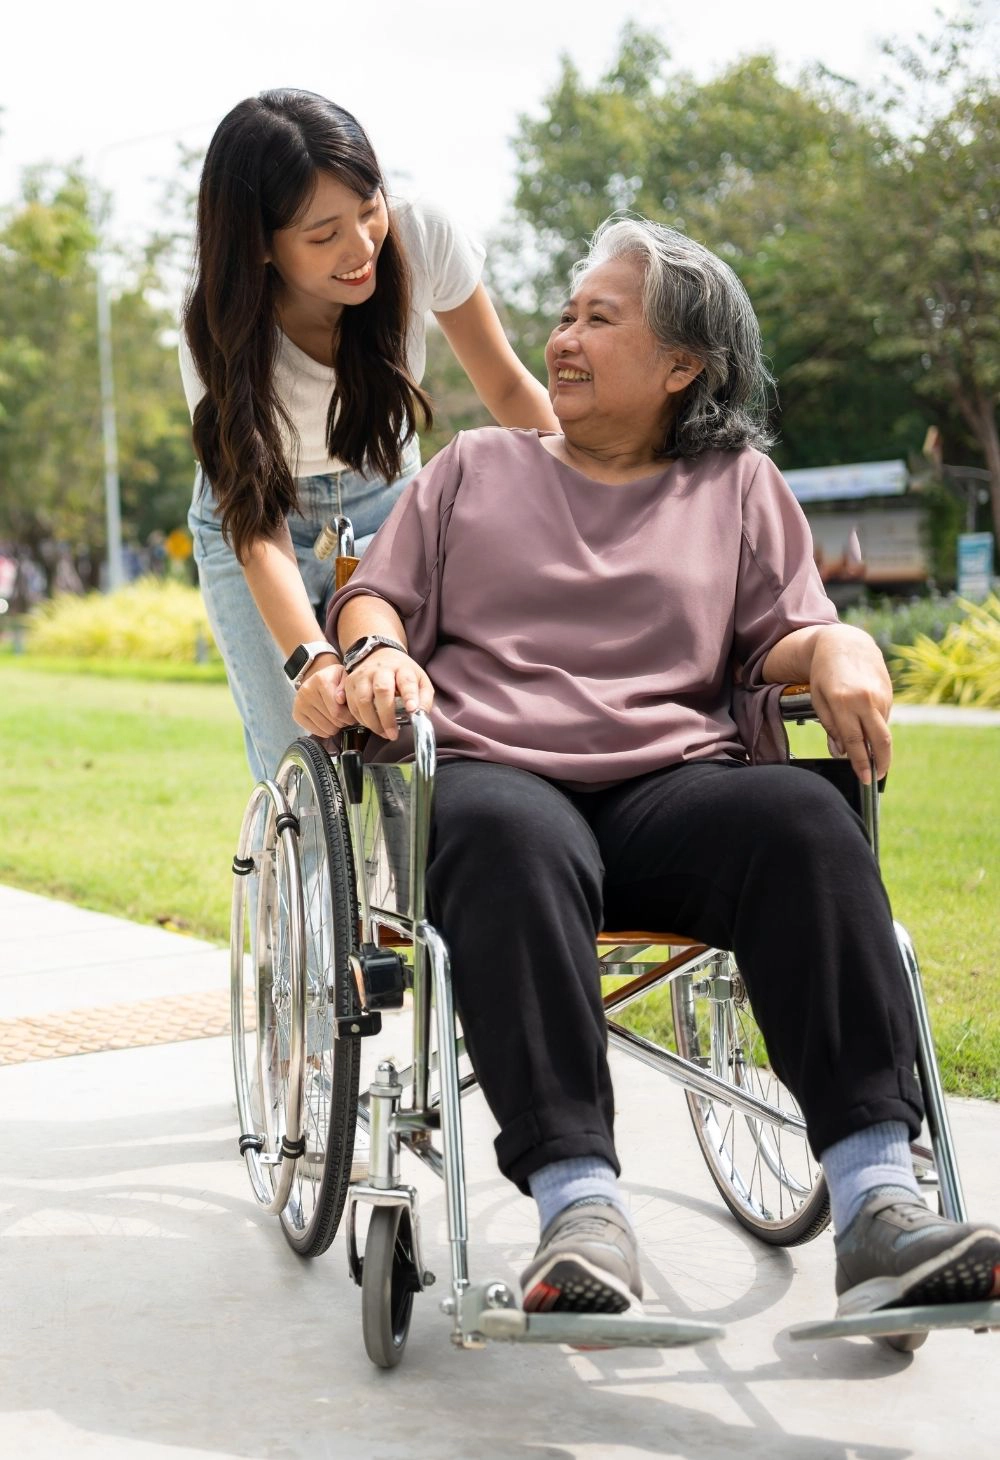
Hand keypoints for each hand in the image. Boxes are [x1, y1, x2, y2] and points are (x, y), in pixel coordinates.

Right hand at [292, 658, 355, 736]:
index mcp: (321, 681)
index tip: (352, 715)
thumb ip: (345, 687)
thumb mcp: (343, 677)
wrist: (315, 681)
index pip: (337, 710)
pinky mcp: (297, 714)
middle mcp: (307, 691)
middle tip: (345, 717)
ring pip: (325, 728)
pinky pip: (316, 731)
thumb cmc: (333, 680)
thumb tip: (340, 699)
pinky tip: (327, 722)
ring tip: (336, 719)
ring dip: (335, 727)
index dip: (348, 716)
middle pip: (333, 720)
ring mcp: (300, 704)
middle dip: (343, 722)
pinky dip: (325, 731)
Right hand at [343, 648, 433, 739]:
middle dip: (386, 716)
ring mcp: (362, 675)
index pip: (406, 681)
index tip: (412, 709)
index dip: (410, 696)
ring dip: (372, 722)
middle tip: (393, 734)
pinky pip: (352, 706)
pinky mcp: (349, 683)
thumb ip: (424, 698)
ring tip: (382, 732)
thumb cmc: (401, 673)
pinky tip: (371, 725)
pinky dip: (360, 719)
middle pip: (381, 690)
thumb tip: (420, 715)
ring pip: (362, 700)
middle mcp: (380, 669)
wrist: (380, 656)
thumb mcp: (420, 681)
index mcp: (401, 668)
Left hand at [807, 625, 892, 783]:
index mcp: (842, 702)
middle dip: (881, 763)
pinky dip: (877, 727)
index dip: (861, 763)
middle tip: (876, 777)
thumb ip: (830, 727)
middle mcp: (864, 699)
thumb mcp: (818, 699)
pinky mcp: (889, 693)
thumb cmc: (825, 673)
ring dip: (878, 746)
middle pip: (879, 740)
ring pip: (883, 730)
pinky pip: (884, 718)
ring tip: (871, 756)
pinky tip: (868, 725)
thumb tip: (841, 752)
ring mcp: (879, 695)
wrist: (845, 643)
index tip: (864, 778)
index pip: (854, 741)